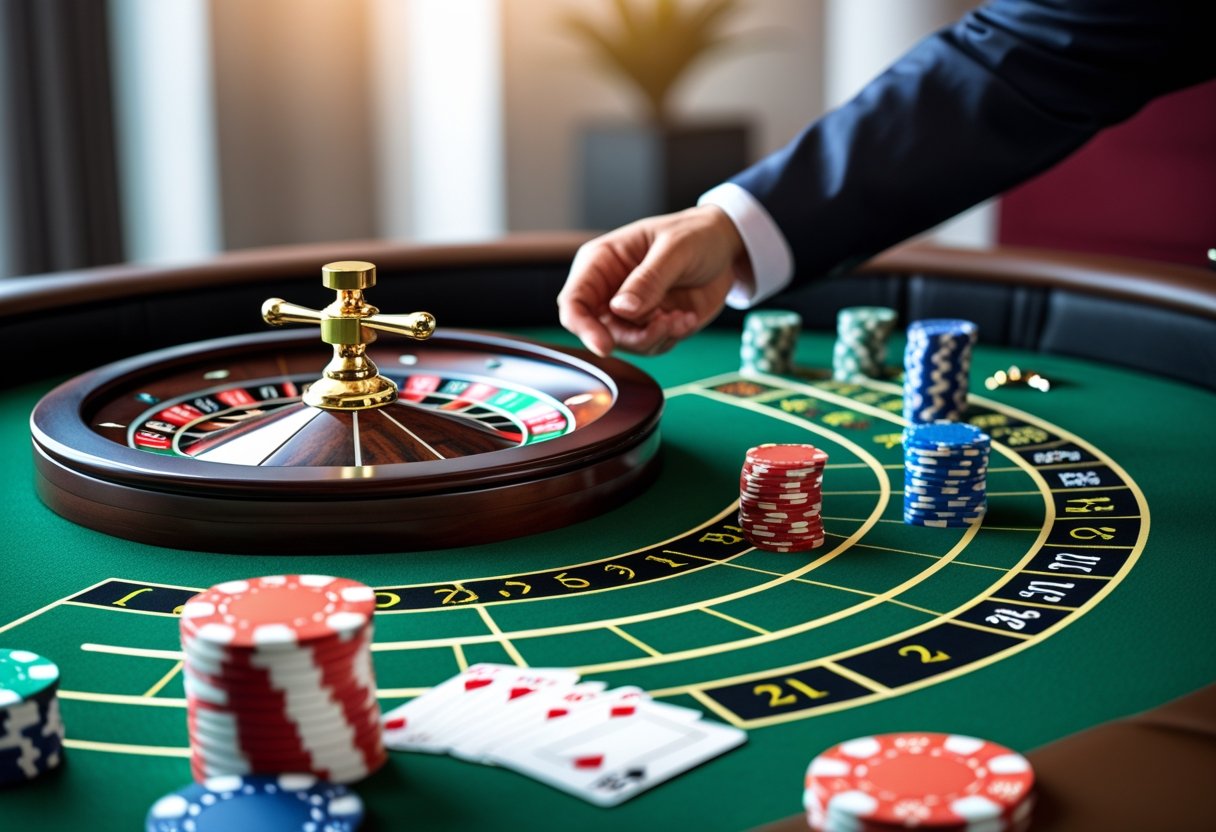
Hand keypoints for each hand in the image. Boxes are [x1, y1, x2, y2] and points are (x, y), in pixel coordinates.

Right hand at [557, 205, 749, 355]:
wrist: (727, 248)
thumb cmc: (695, 235)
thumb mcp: (675, 249)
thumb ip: (648, 279)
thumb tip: (621, 309)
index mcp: (602, 262)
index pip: (574, 301)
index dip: (582, 327)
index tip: (604, 345)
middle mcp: (610, 290)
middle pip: (599, 331)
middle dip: (633, 336)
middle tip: (665, 324)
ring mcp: (631, 311)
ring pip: (627, 344)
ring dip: (656, 337)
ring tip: (681, 317)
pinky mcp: (652, 324)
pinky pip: (651, 346)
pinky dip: (670, 337)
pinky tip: (686, 317)